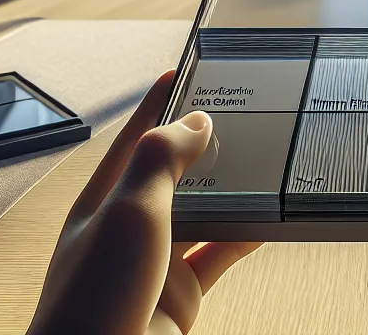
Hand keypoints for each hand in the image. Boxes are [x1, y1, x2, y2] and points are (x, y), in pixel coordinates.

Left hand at [28, 70, 260, 334]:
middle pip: (175, 171)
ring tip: (270, 158)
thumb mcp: (127, 213)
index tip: (189, 66)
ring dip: (235, 190)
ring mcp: (157, 263)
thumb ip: (160, 161)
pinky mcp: (183, 296)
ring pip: (205, 212)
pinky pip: (221, 254)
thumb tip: (193, 122)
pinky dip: (248, 235)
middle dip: (207, 143)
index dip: (161, 101)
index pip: (136, 136)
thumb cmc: (95, 300)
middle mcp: (129, 226)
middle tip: (247, 111)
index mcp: (102, 199)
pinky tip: (272, 218)